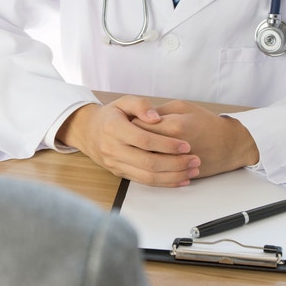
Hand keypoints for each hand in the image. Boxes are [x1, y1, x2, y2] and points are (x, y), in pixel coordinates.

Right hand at [56, 96, 200, 186]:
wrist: (89, 132)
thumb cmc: (111, 115)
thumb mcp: (123, 102)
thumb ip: (140, 105)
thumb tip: (156, 117)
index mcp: (113, 129)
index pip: (144, 140)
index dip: (166, 144)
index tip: (186, 145)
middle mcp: (112, 149)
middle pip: (148, 162)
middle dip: (175, 163)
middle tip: (195, 160)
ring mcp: (116, 164)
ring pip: (147, 177)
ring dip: (173, 176)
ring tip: (192, 171)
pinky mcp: (120, 174)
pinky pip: (144, 182)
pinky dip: (164, 183)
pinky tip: (181, 180)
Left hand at [132, 100, 258, 177]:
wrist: (230, 145)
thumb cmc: (206, 123)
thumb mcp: (183, 107)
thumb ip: (159, 111)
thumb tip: (138, 117)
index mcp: (174, 126)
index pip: (139, 126)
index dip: (132, 123)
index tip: (132, 120)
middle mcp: (173, 147)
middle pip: (139, 146)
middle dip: (132, 141)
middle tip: (132, 135)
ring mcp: (176, 163)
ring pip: (145, 163)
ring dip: (138, 156)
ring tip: (139, 148)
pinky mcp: (177, 175)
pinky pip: (155, 175)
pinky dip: (148, 169)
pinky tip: (147, 161)